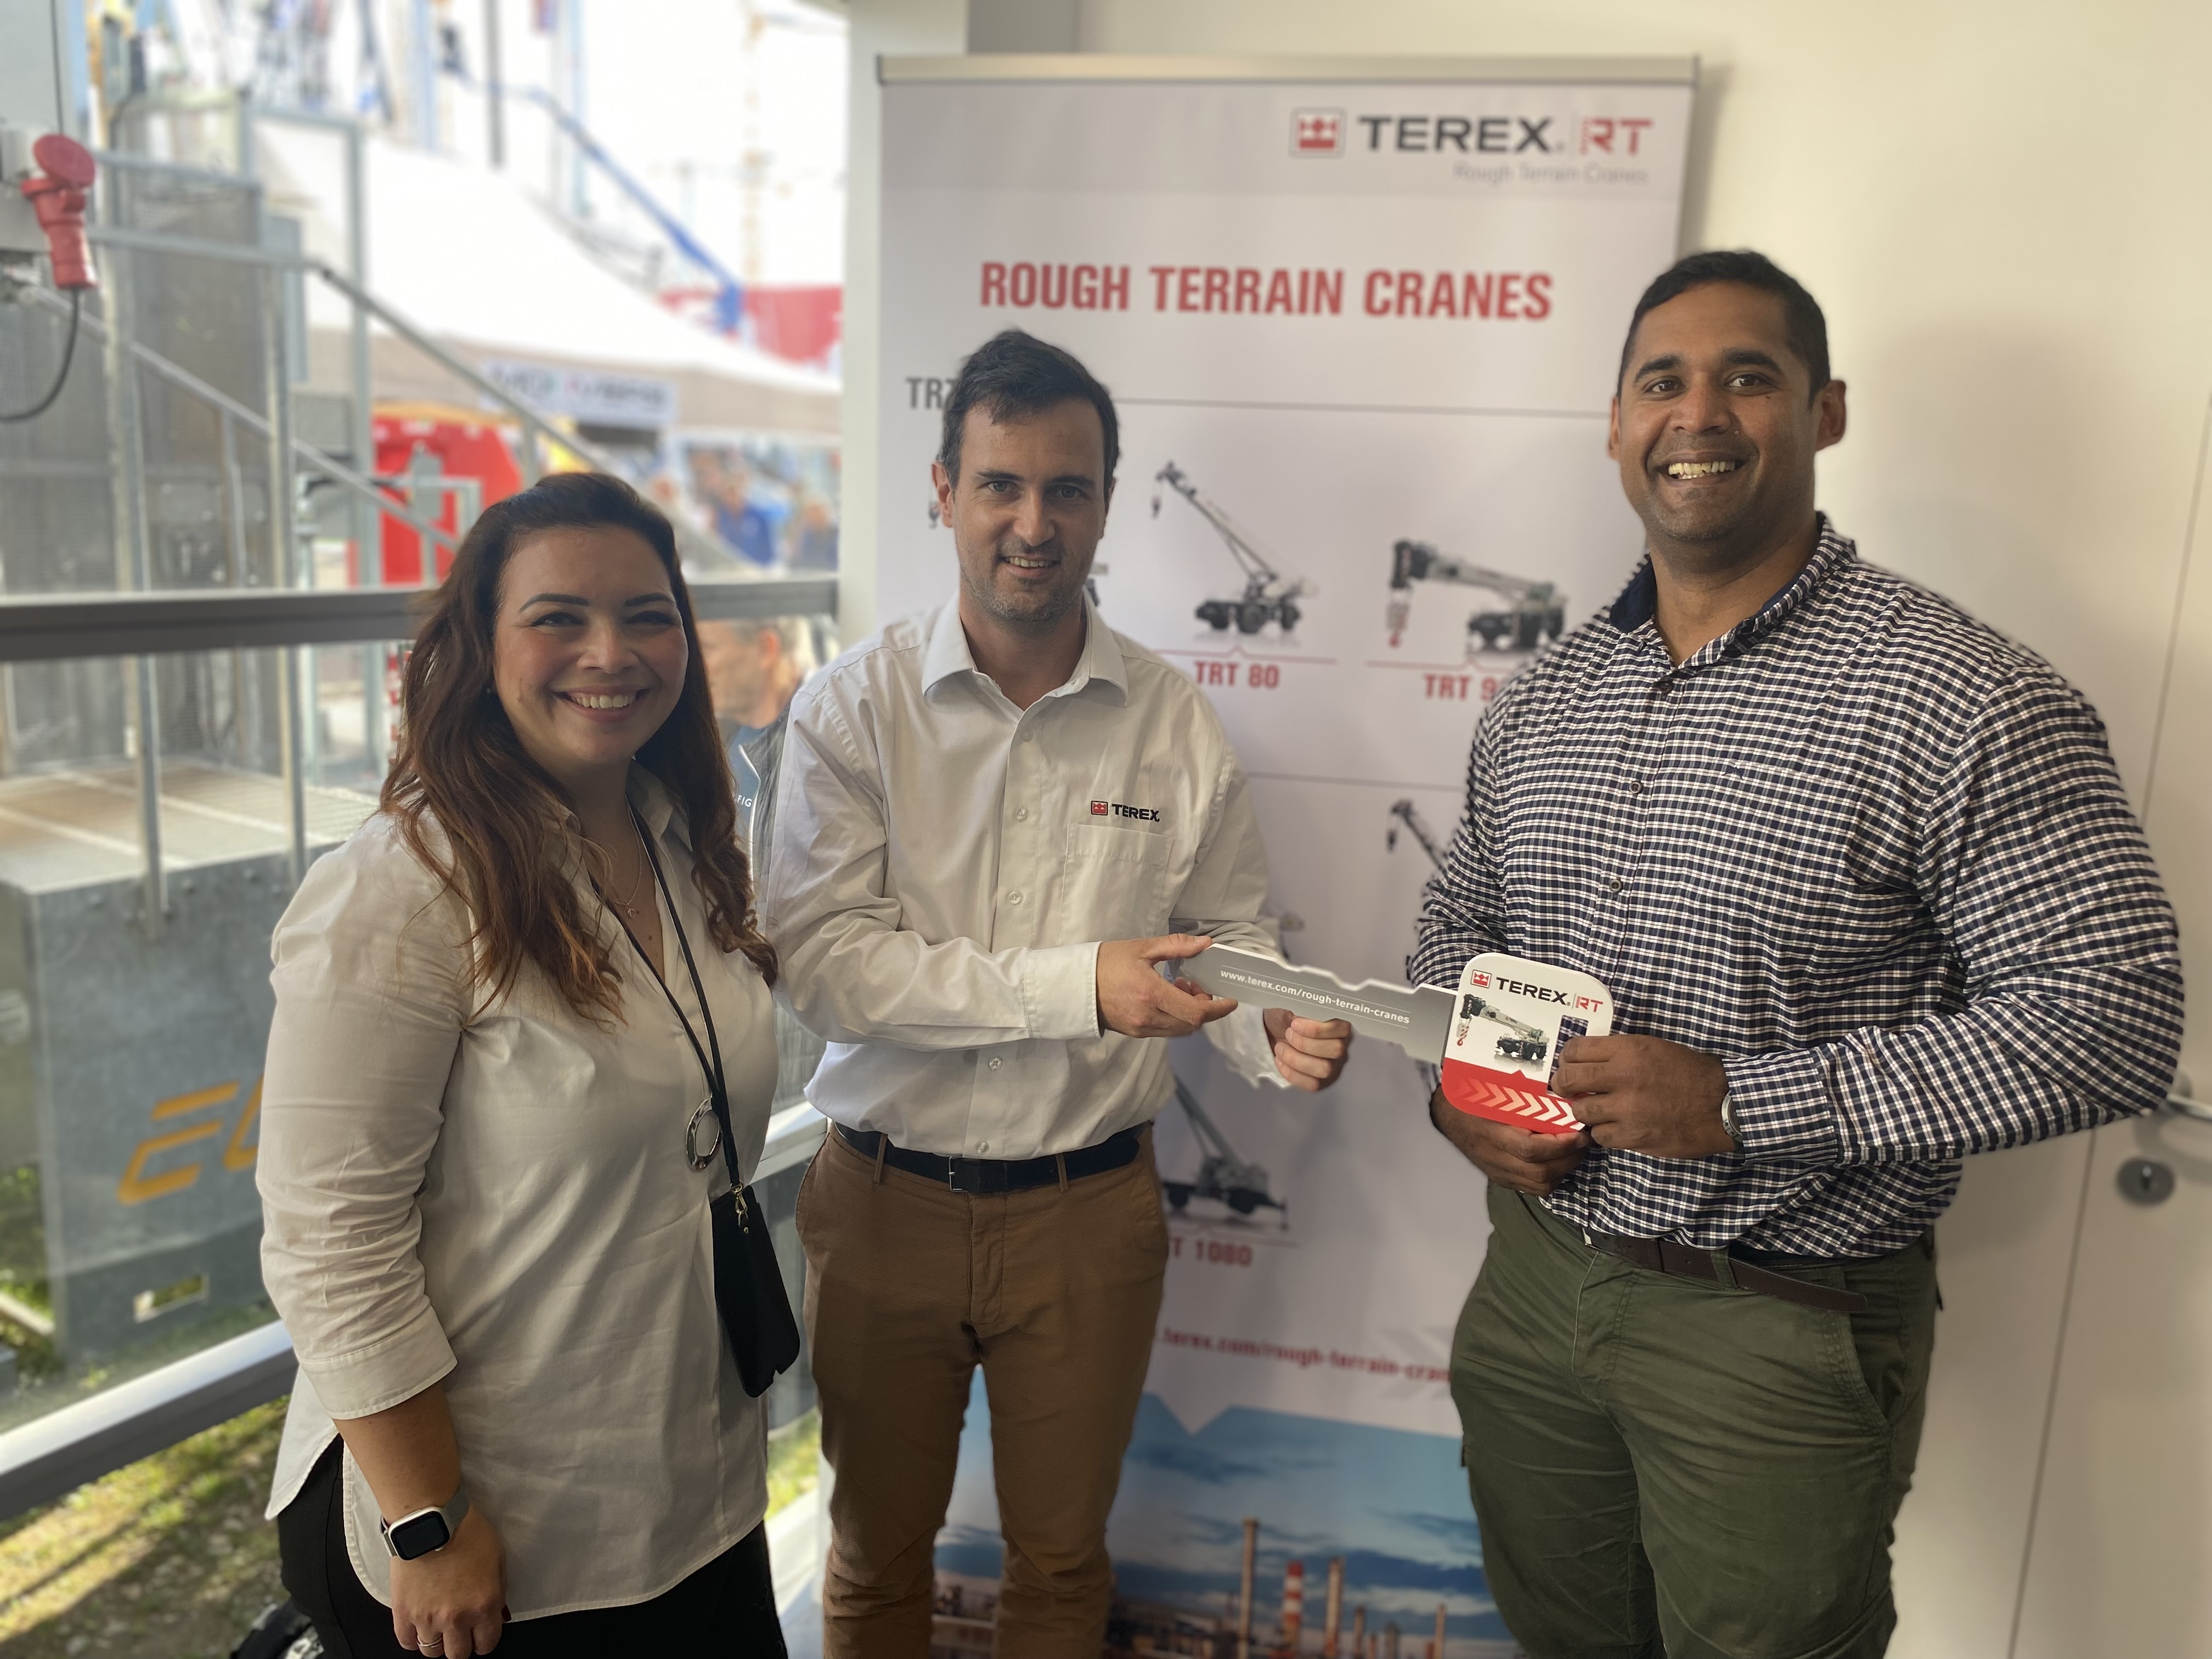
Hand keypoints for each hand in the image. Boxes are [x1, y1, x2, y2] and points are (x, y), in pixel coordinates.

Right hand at [392, 1508, 505, 1656]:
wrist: (432, 1520)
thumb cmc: (467, 1532)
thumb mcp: (498, 1559)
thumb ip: (498, 1592)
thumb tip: (497, 1614)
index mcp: (484, 1606)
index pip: (486, 1644)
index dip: (484, 1640)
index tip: (480, 1634)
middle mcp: (457, 1618)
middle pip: (458, 1654)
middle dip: (462, 1643)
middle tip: (459, 1630)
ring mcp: (427, 1618)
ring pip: (432, 1652)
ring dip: (437, 1642)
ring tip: (438, 1627)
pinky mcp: (403, 1612)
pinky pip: (407, 1642)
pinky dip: (413, 1638)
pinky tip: (418, 1627)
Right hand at [1097, 935, 1238, 1037]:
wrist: (1074, 985)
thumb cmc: (1105, 963)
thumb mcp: (1141, 948)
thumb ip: (1177, 946)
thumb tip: (1206, 944)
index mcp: (1151, 994)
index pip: (1196, 1012)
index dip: (1218, 1009)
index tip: (1230, 1001)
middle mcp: (1148, 1016)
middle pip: (1192, 1024)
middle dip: (1204, 1008)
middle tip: (1198, 987)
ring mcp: (1141, 1028)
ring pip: (1180, 1030)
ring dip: (1190, 1014)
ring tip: (1180, 989)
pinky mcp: (1135, 1032)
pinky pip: (1165, 1031)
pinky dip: (1175, 1018)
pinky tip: (1167, 999)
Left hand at [1264, 1010, 1351, 1091]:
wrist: (1273, 1031)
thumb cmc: (1286, 1017)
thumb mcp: (1290, 1006)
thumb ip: (1299, 1010)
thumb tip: (1302, 1016)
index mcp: (1339, 1024)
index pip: (1341, 1029)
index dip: (1317, 1029)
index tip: (1295, 1024)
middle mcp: (1341, 1045)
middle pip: (1336, 1050)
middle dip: (1305, 1043)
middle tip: (1288, 1034)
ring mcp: (1334, 1065)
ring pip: (1325, 1069)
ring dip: (1296, 1059)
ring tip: (1280, 1047)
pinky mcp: (1322, 1081)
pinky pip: (1313, 1084)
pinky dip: (1292, 1073)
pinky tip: (1280, 1060)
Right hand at [1429, 1087, 1589, 1194]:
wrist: (1449, 1116)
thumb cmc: (1473, 1098)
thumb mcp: (1495, 1092)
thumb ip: (1526, 1097)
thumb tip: (1561, 1096)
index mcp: (1492, 1135)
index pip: (1531, 1150)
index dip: (1560, 1145)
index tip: (1579, 1133)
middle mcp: (1496, 1159)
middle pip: (1540, 1173)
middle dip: (1569, 1159)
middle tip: (1584, 1141)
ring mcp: (1499, 1172)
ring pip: (1540, 1185)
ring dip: (1564, 1170)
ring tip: (1575, 1151)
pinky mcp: (1502, 1179)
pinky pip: (1533, 1188)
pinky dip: (1552, 1177)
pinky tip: (1559, 1161)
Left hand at [1553, 1034, 1732, 1158]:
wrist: (1723, 1104)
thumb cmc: (1690, 1072)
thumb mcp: (1654, 1048)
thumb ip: (1619, 1053)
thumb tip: (1585, 1061)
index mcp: (1629, 1050)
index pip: (1576, 1049)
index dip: (1567, 1058)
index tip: (1569, 1065)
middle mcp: (1623, 1077)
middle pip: (1568, 1080)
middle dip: (1563, 1085)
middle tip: (1567, 1090)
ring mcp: (1627, 1110)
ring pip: (1581, 1112)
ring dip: (1584, 1112)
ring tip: (1596, 1110)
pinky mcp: (1634, 1137)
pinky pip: (1600, 1136)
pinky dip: (1604, 1132)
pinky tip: (1616, 1127)